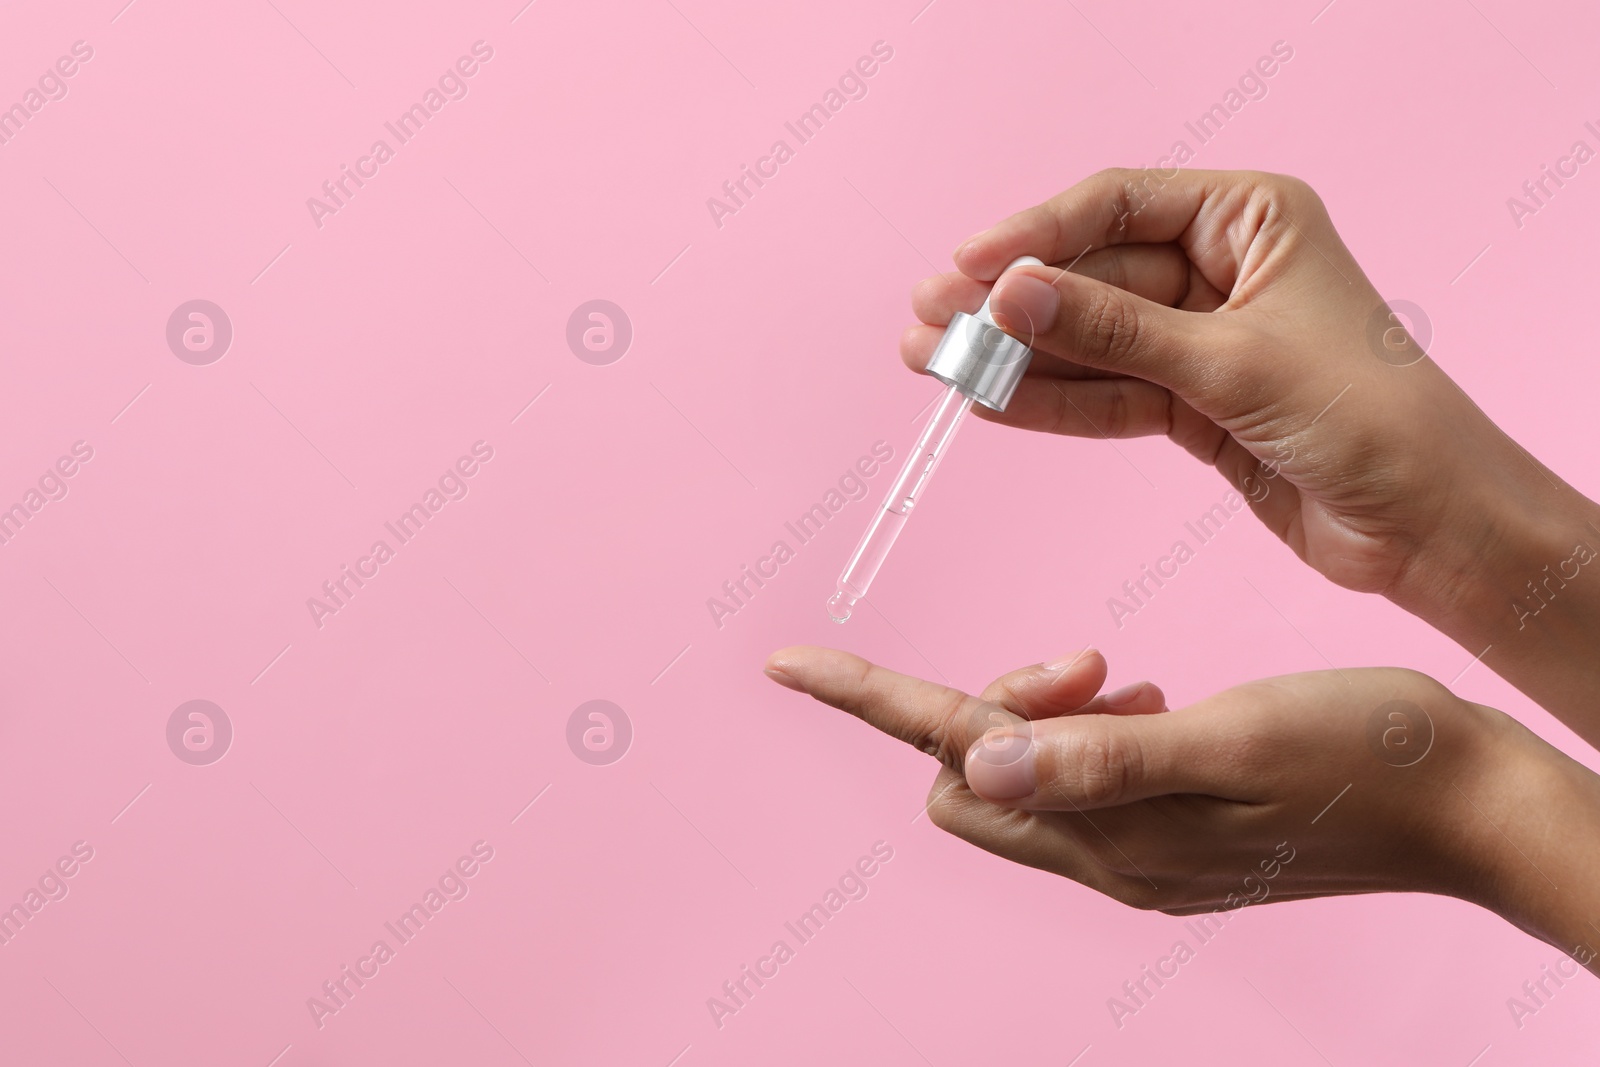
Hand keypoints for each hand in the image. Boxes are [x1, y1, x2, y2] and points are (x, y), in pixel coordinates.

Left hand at [763, 645, 1599, 965]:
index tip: (787, 660)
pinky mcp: (1171, 839)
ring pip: (1025, 775)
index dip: (870, 697)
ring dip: (1043, 710)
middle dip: (986, 701)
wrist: (1470, 805)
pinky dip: (1087, 727)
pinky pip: (1080, 782)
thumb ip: (1106, 757)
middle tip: (1084, 654)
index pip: (955, 753)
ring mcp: (1140, 856)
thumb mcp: (1239, 740)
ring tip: (1119, 672)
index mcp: (1116, 833)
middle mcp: (1111, 857)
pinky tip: (1142, 698)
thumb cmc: (1370, 755)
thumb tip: (981, 762)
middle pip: (971, 777)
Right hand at [901, 168, 1599, 745]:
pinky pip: (1105, 395)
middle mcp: (1221, 270)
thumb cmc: (1368, 418)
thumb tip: (1009, 295)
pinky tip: (991, 405)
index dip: (1033, 235)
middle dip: (1009, 305)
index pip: (1115, 207)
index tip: (965, 266)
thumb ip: (1112, 331)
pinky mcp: (1191, 406)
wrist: (1429, 526)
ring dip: (1016, 359)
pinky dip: (1051, 403)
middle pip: (1090, 276)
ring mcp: (1202, 341)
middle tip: (929, 323)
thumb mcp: (1230, 364)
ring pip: (1088, 341)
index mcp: (1250, 219)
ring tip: (936, 366)